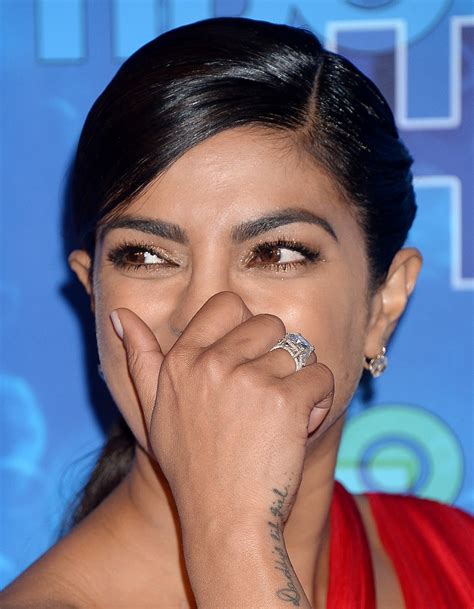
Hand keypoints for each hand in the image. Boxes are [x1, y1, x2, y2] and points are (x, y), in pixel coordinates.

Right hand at [112, 291, 333, 530]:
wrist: (225, 522)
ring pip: (299, 352)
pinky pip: (321, 376)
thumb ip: (139, 359)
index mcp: (182, 361)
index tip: (249, 358)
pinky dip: (320, 400)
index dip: (247, 327)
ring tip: (280, 419)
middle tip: (265, 396)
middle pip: (268, 323)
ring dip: (299, 383)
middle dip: (276, 354)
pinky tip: (300, 427)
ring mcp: (249, 379)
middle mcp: (212, 363)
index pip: (226, 304)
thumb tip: (118, 314)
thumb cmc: (192, 468)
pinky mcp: (285, 400)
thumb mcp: (154, 412)